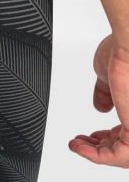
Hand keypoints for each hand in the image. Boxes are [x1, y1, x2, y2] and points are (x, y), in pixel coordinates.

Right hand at [69, 34, 128, 167]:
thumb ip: (104, 93)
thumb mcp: (108, 76)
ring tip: (76, 145)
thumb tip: (100, 105)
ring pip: (122, 154)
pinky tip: (80, 147)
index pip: (127, 131)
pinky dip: (97, 156)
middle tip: (81, 142)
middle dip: (100, 146)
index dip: (108, 135)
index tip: (91, 134)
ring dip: (96, 153)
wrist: (128, 44)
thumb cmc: (123, 52)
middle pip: (124, 144)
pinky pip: (118, 155)